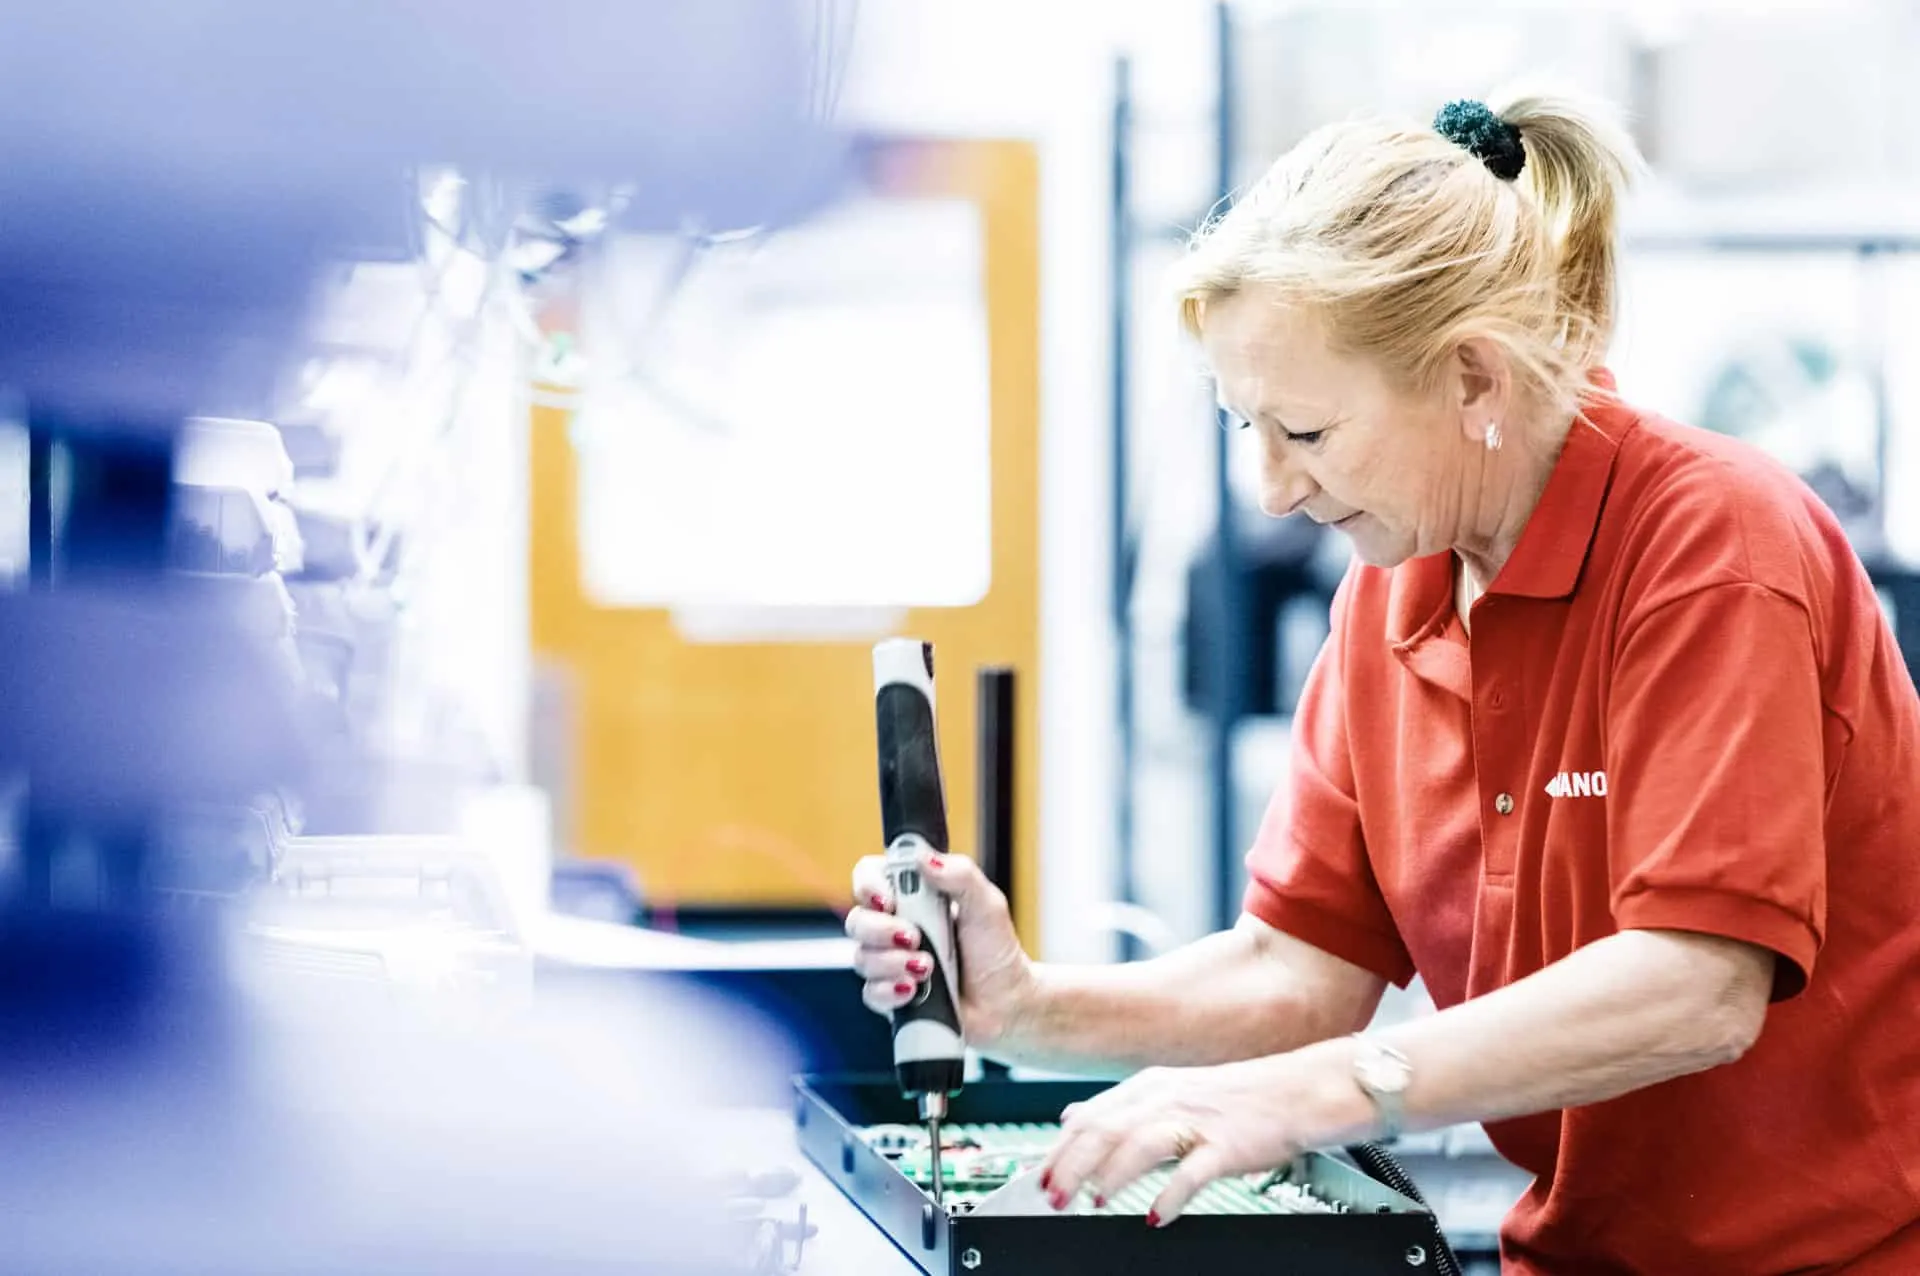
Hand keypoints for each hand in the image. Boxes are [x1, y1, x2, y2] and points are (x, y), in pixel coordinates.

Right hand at [846, 849, 1036, 1048]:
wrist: (1006, 1002)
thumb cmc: (996, 950)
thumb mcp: (987, 904)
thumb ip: (960, 874)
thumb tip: (924, 859)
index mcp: (914, 895)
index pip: (869, 876)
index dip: (868, 885)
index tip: (888, 900)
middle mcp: (896, 925)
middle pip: (857, 919)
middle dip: (881, 930)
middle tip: (914, 938)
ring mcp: (891, 960)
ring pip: (861, 958)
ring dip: (893, 963)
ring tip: (927, 969)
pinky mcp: (891, 994)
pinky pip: (871, 993)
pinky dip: (891, 991)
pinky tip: (913, 991)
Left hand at [1035, 1043, 1371, 1225]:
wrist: (1297, 1091)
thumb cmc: (1236, 1098)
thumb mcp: (1168, 1091)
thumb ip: (1118, 1107)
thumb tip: (1070, 1116)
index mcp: (1148, 1087)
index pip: (1090, 1117)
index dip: (1059, 1150)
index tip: (1036, 1178)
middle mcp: (1167, 1098)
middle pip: (1106, 1129)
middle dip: (1072, 1164)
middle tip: (1052, 1196)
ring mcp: (1197, 1119)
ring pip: (1141, 1144)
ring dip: (1111, 1175)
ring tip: (1093, 1202)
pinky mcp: (1227, 1144)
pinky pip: (1193, 1171)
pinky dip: (1171, 1193)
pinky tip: (1156, 1215)